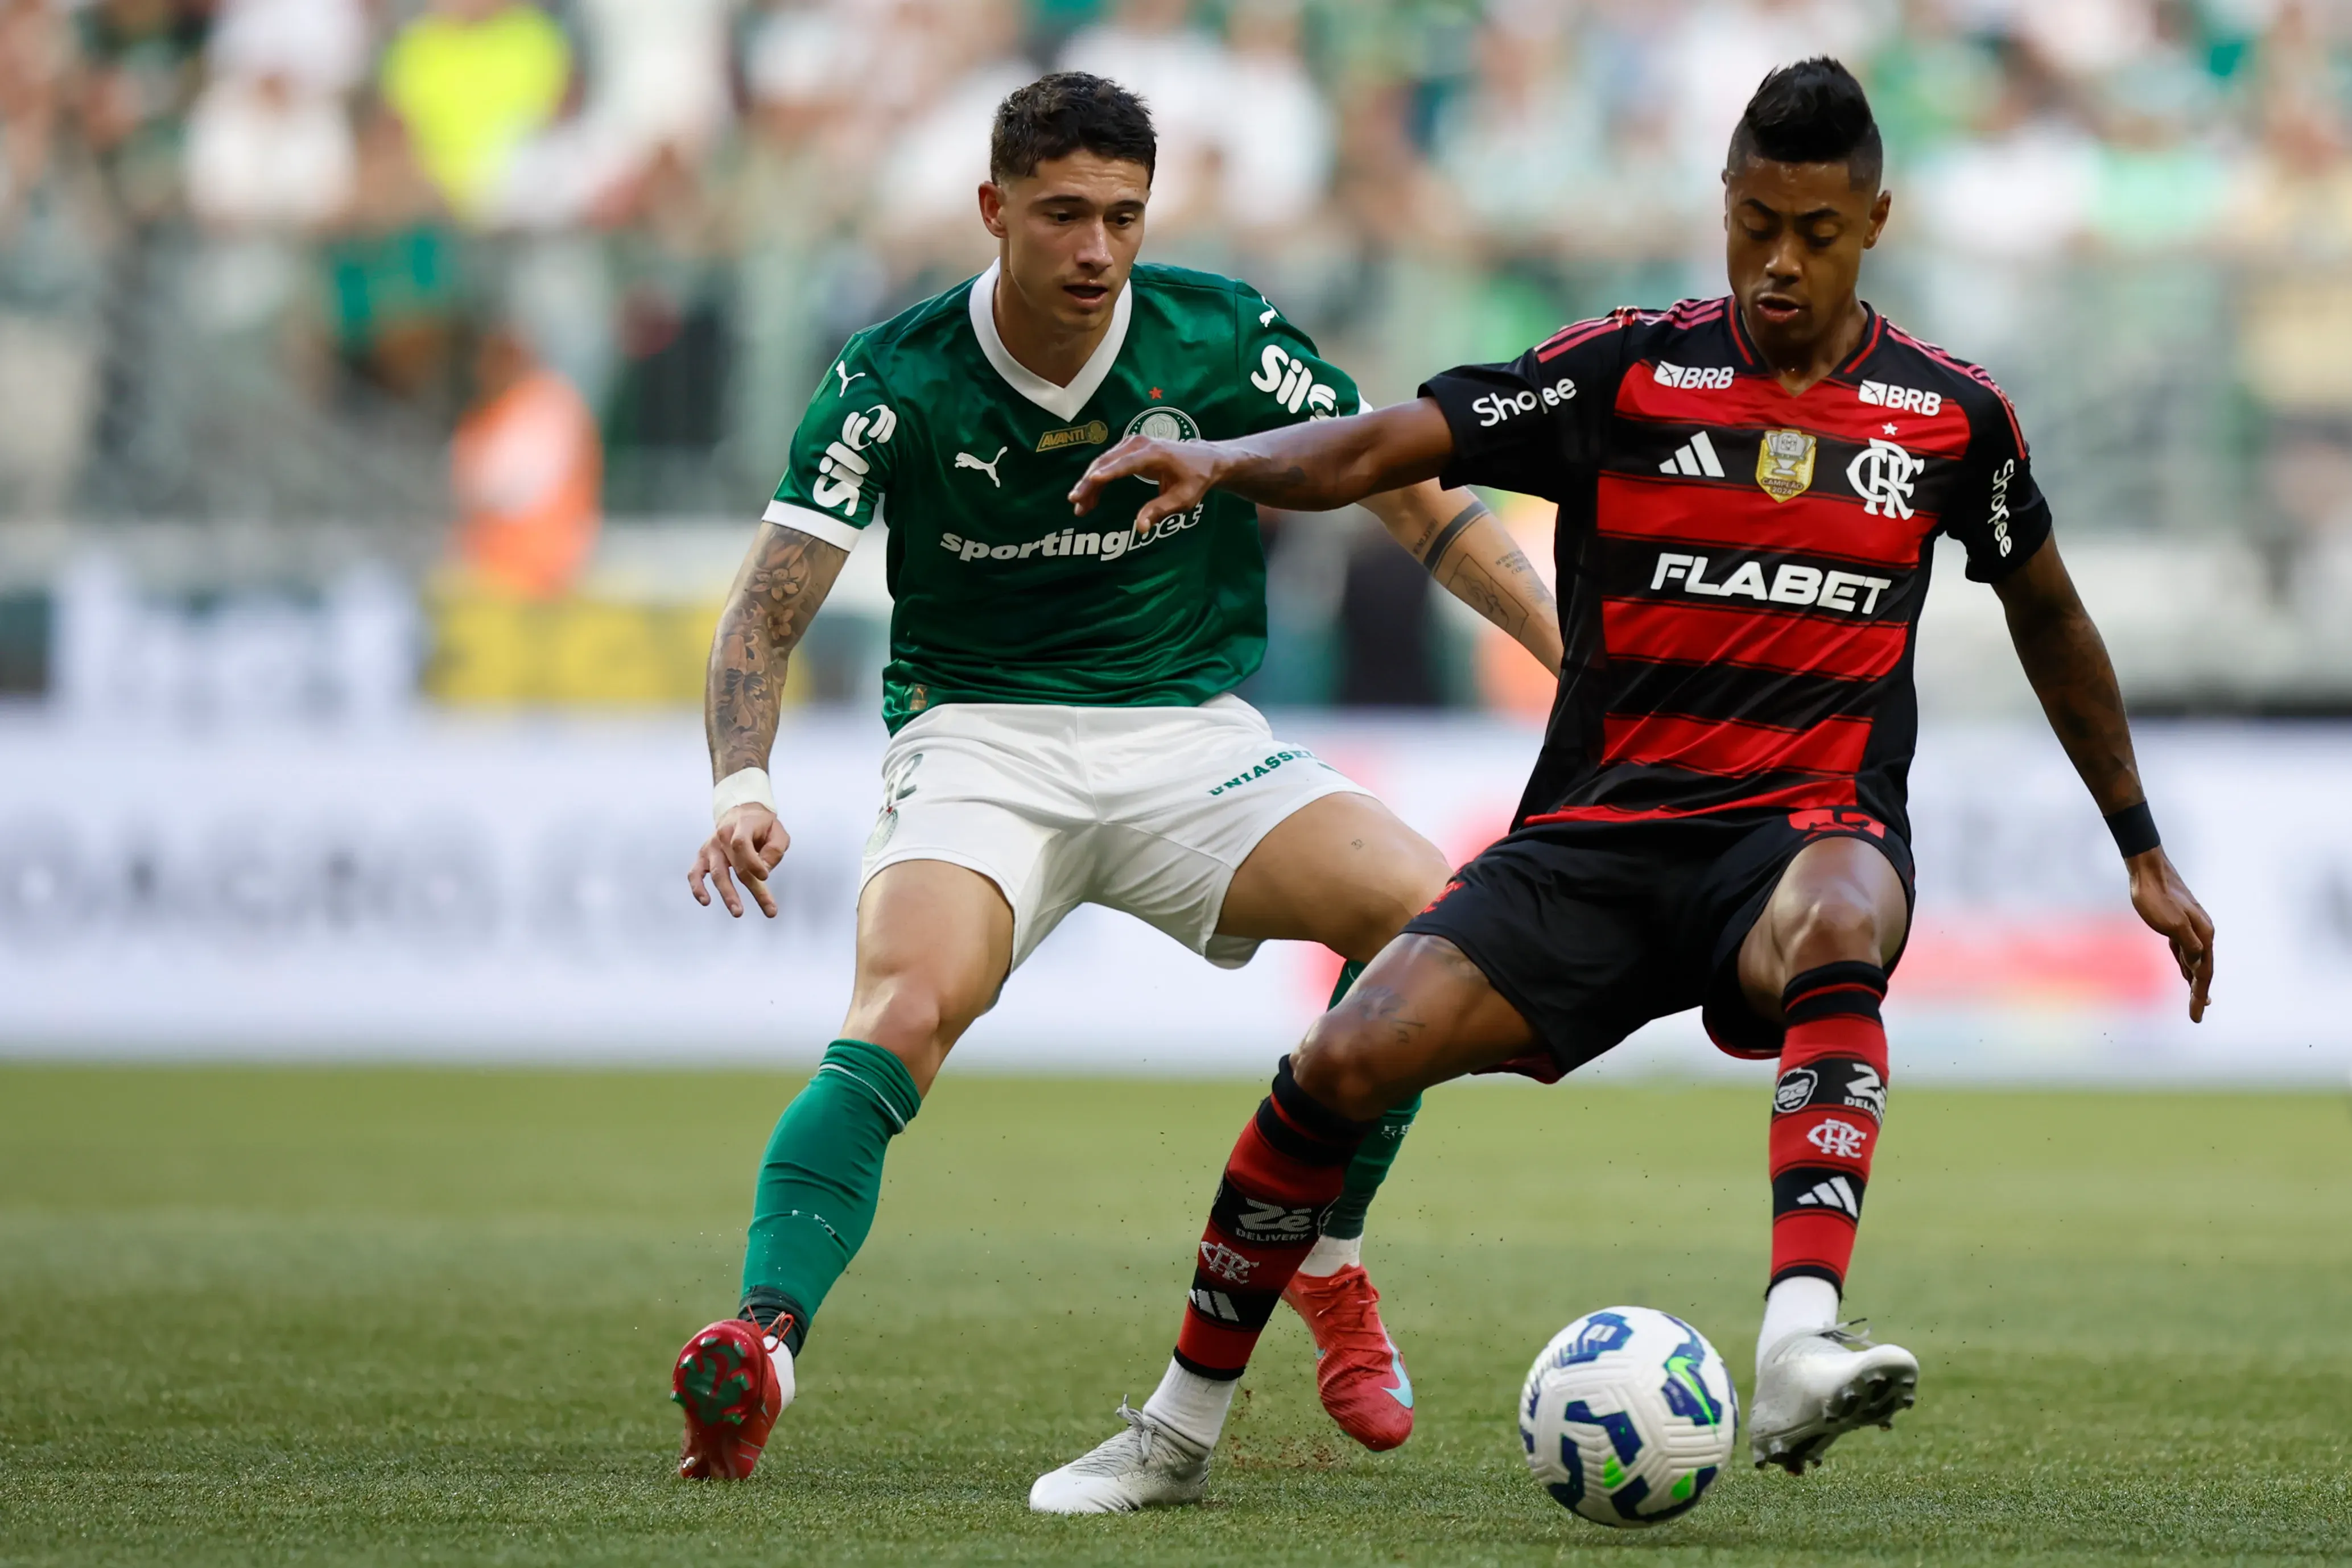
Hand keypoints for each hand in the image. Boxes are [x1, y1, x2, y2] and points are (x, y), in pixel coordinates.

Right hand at [688, 803, 788, 917]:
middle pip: (735, 865)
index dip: (753, 862)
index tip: (765, 876)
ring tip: (738, 912)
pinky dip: (697, 888)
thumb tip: (764, 871)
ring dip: (728, 894)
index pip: (742, 844)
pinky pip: (695, 874)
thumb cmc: (761, 826)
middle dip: (753, 889)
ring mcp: (710, 847)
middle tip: (768, 909)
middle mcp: (722, 836)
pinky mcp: (702, 857)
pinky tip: (705, 901)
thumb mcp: (777, 831)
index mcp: (742, 825)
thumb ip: (775, 850)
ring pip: (717, 874)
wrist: (740, 813)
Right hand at [1069, 435, 1218, 533]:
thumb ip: (1160, 510)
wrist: (1203, 459)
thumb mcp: (1184, 499)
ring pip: (1102, 463)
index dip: (1109, 473)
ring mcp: (1131, 443)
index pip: (1127, 463)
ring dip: (1089, 484)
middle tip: (1076, 502)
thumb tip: (1140, 528)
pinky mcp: (1127, 448)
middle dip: (1089, 482)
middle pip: (1108, 462)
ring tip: (1079, 507)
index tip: (1091, 481)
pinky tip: (1089, 500)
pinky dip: (1096, 480)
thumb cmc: (1195, 479)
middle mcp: (1140, 443)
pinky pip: (1106, 463)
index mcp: (1155, 453)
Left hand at [2126, 847, 2213, 1021]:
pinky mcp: (2178, 923)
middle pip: (2202, 969)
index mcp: (2203, 934)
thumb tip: (2199, 964)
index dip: (2200, 995)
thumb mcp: (2171, 923)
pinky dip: (2185, 964)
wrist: (2148, 869)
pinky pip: (2184, 950)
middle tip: (2197, 1015)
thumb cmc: (2156, 896)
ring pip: (2194, 960)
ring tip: (2197, 1000)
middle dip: (2199, 993)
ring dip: (2195, 980)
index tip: (2196, 1015)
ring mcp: (2191, 927)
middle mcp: (2202, 932)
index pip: (2204, 972)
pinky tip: (2185, 972)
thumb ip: (2187, 945)